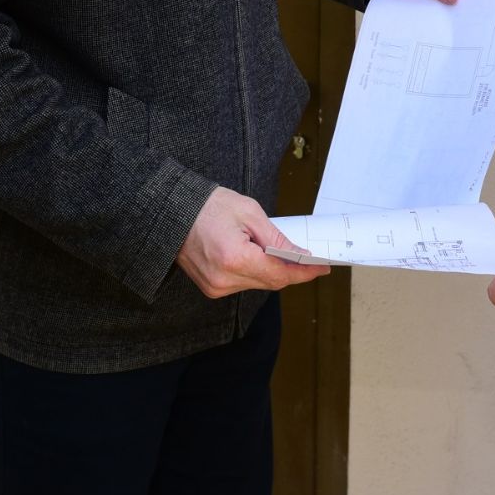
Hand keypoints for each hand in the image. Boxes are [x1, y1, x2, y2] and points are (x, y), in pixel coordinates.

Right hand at [176, 186, 329, 298]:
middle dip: (291, 270)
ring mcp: (215, 286)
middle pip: (271, 282)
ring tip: (274, 249)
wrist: (173, 211)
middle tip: (307, 257)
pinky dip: (254, 271)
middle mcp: (224, 279)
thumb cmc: (208, 206)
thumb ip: (276, 238)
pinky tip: (255, 255)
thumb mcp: (249, 213)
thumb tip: (299, 254)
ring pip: (258, 284)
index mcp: (234, 258)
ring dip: (271, 270)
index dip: (304, 272)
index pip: (280, 274)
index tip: (321, 267)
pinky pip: (243, 283)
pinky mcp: (211, 288)